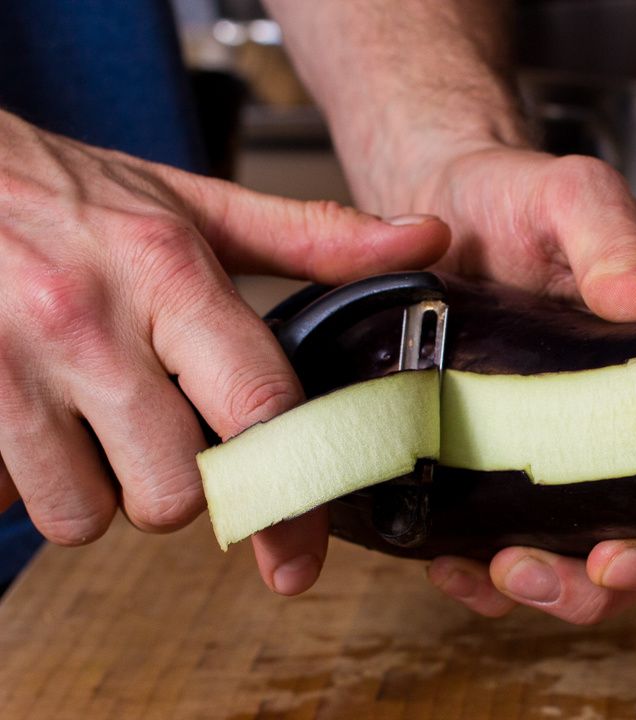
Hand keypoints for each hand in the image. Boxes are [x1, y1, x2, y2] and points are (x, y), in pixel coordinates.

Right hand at [0, 111, 448, 594]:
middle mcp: (88, 323)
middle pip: (173, 493)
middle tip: (168, 439)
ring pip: (85, 515)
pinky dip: (33, 482)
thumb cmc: (73, 195)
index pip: (258, 410)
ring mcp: (7, 368)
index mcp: (170, 273)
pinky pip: (7, 502)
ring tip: (97, 425)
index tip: (298, 559)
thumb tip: (427, 241)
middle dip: (182, 488)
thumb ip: (316, 235)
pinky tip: (40, 424)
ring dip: (103, 492)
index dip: (292, 500)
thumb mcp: (196, 204)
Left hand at [414, 146, 635, 621]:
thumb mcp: (571, 197)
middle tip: (593, 570)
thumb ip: (619, 244)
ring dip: (566, 586)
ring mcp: (579, 446)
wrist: (435, 205)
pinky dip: (491, 573)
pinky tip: (458, 566)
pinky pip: (518, 538)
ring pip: (597, 550)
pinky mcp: (517, 463)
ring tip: (506, 572)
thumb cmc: (515, 194)